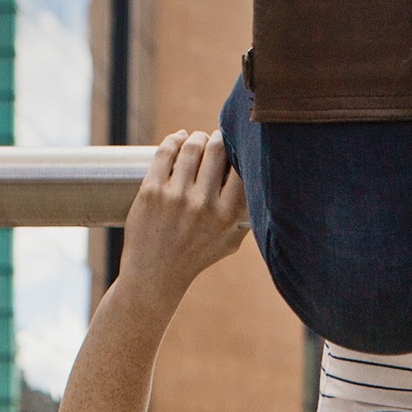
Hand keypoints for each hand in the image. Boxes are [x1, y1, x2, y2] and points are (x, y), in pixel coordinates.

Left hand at [117, 130, 248, 305]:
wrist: (155, 274)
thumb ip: (247, 216)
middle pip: (217, 149)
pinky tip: (179, 138)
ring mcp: (175, 197)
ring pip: (192, 147)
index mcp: (227, 216)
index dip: (240, 151)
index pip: (241, 168)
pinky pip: (165, 152)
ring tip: (199, 139)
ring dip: (197, 137)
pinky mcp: (151, 191)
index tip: (237, 148)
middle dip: (218, 138)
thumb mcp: (230, 242)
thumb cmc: (196, 257)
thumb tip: (260, 182)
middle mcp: (203, 205)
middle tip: (217, 139)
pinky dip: (174, 139)